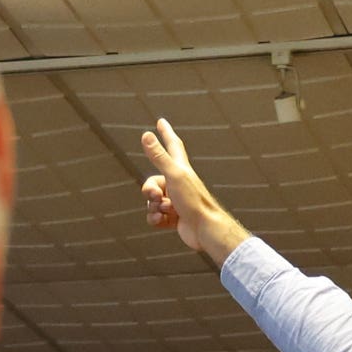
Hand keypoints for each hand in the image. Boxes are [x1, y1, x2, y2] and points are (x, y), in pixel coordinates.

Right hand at [139, 120, 249, 264]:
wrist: (205, 230)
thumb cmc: (193, 201)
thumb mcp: (173, 175)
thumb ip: (159, 156)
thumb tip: (146, 135)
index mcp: (180, 168)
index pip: (172, 144)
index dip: (165, 133)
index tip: (161, 122)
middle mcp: (178, 183)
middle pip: (152, 181)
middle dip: (149, 190)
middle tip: (157, 196)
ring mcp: (176, 200)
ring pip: (152, 200)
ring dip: (154, 206)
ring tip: (168, 210)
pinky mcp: (175, 218)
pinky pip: (155, 215)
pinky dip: (156, 218)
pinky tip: (164, 220)